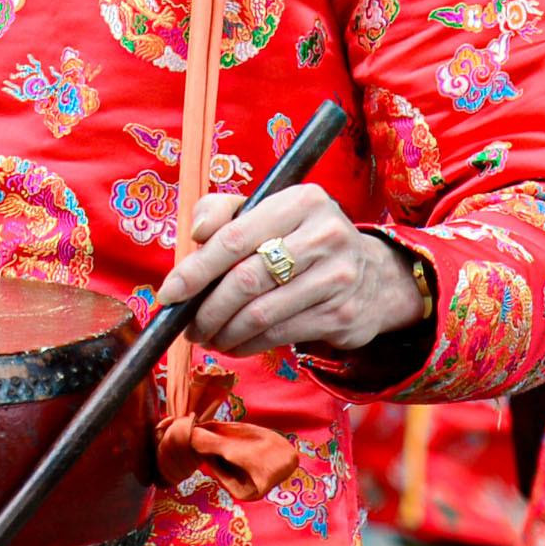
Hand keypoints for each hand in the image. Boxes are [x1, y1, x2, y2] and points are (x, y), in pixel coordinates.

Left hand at [154, 187, 429, 357]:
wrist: (374, 275)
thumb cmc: (302, 238)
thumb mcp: (269, 210)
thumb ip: (225, 211)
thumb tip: (197, 234)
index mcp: (301, 201)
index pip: (234, 237)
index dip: (196, 269)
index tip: (170, 293)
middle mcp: (324, 235)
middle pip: (246, 280)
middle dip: (207, 309)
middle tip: (188, 325)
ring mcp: (338, 277)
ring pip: (260, 314)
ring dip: (223, 332)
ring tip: (207, 336)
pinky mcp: (341, 315)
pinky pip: (279, 335)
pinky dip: (247, 344)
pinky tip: (234, 343)